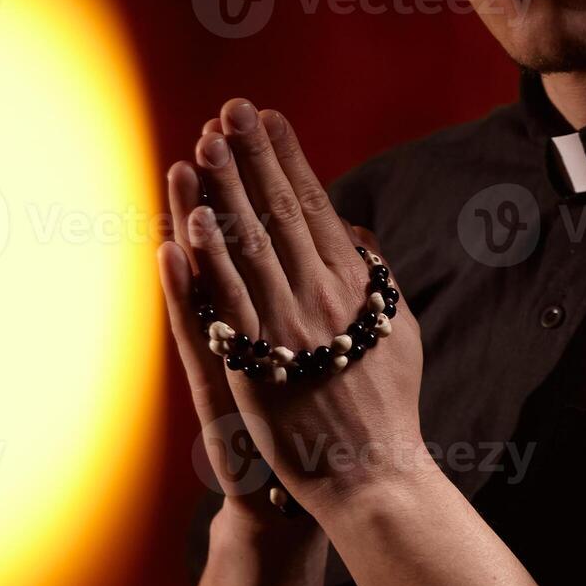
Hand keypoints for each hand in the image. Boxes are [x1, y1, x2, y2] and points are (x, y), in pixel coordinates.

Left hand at [164, 99, 426, 519]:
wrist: (370, 475)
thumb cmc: (384, 406)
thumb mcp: (396, 332)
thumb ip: (375, 279)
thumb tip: (354, 231)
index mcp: (353, 288)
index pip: (315, 208)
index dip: (289, 159)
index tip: (269, 117)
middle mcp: (320, 301)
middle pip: (278, 217)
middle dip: (252, 159)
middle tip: (229, 110)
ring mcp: (286, 333)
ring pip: (249, 251)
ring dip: (224, 195)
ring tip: (203, 148)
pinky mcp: (255, 368)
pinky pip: (226, 307)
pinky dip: (208, 266)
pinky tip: (189, 227)